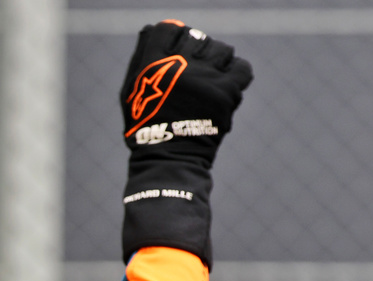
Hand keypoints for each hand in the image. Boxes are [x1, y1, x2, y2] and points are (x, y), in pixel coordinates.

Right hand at [118, 21, 251, 266]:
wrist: (168, 162)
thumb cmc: (146, 128)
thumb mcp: (130, 92)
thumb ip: (141, 58)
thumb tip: (155, 28)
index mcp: (151, 63)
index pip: (168, 28)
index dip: (174, 38)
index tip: (176, 54)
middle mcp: (178, 66)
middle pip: (197, 37)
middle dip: (196, 53)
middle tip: (193, 75)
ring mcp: (204, 78)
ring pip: (222, 50)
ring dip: (217, 64)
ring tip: (210, 84)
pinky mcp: (226, 92)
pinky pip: (242, 68)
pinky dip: (237, 75)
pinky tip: (226, 88)